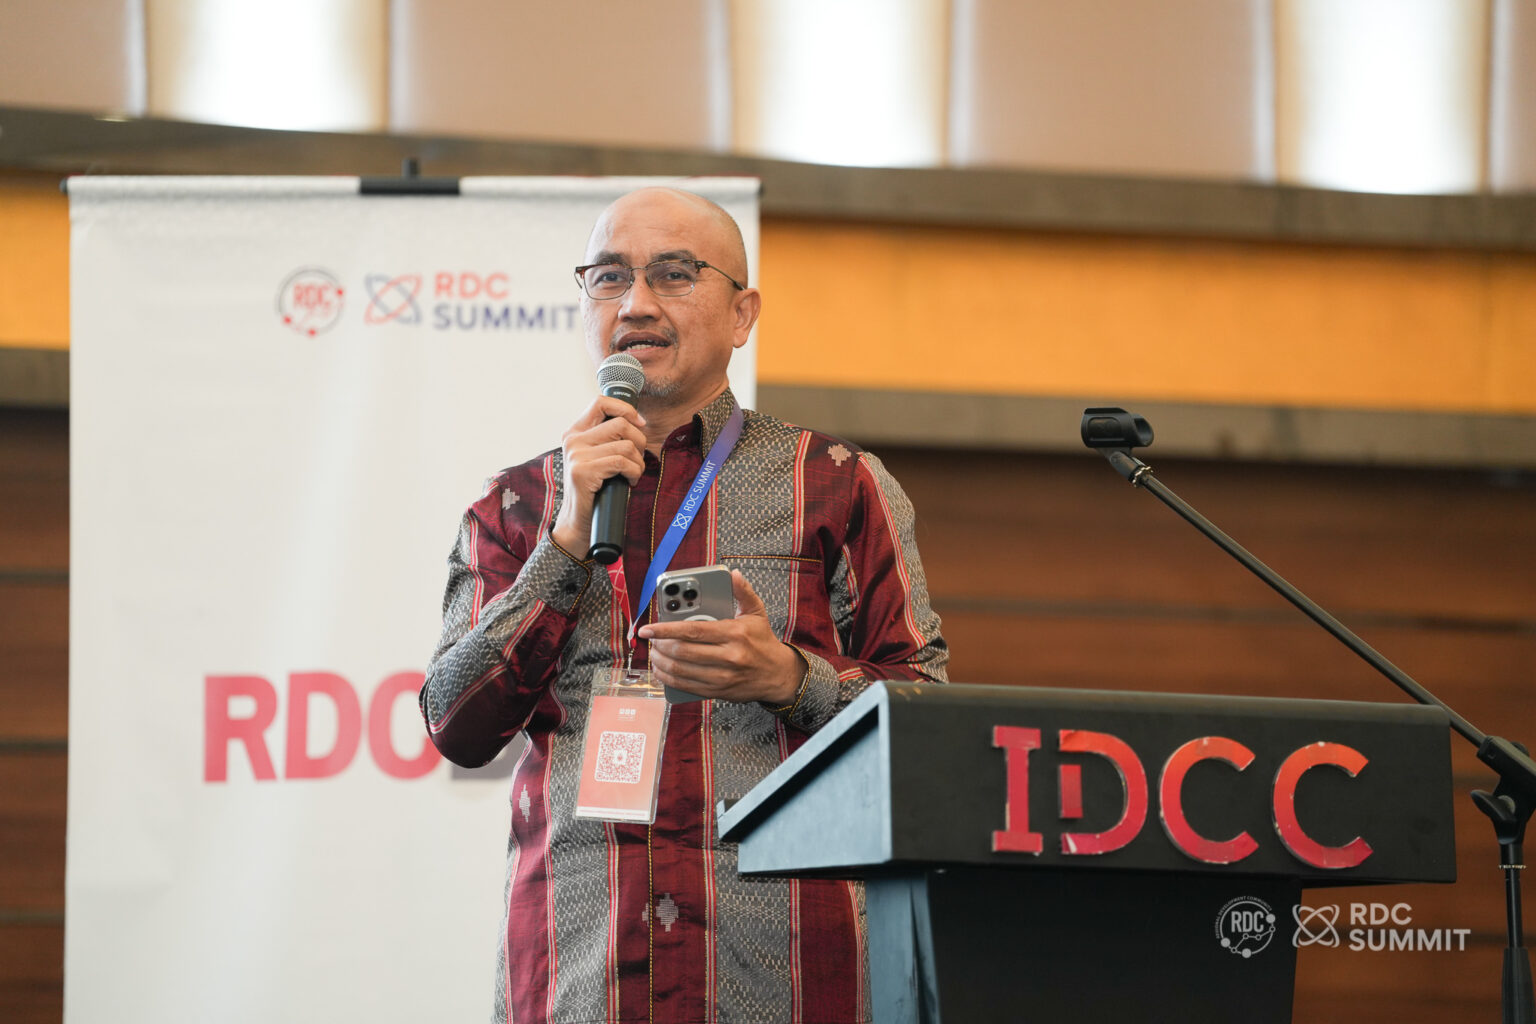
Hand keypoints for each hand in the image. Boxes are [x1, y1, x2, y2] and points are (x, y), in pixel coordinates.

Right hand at [549, 397, 647, 555]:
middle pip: (621, 424)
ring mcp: (576, 455)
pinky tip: (629, 482)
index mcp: (575, 432)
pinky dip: (634, 472)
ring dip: (638, 462)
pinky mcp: (583, 471)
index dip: (625, 409)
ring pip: (625, 445)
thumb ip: (608, 438)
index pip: (601, 402)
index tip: (639, 423)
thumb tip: (637, 421)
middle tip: (637, 459)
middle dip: (639, 441)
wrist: (579, 522)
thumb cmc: (596, 490)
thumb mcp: (598, 457)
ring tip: (632, 474)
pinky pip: (622, 462)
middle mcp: (573, 440)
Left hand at [638, 570, 805, 705]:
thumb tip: (734, 574)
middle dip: (660, 645)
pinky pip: (686, 686)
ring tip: (654, 653)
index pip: (693, 630)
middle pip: (683, 651)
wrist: (778, 675)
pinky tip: (661, 670)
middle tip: (651, 640)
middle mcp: (728, 656)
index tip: (648, 628)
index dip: (666, 629)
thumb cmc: (763, 641)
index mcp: (734, 633)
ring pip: (681, 670)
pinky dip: (668, 678)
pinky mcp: (718, 691)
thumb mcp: (756, 613)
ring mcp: (722, 677)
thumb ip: (743, 592)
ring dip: (661, 662)